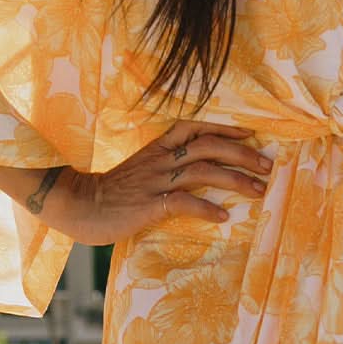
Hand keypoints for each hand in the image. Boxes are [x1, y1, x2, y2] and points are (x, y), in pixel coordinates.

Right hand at [70, 120, 271, 242]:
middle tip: (266, 166)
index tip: (250, 132)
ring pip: (203, 171)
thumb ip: (163, 166)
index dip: (225, 127)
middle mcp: (160, 159)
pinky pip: (183, 202)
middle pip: (209, 146)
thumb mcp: (139, 170)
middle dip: (242, 154)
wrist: (77, 204)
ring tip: (258, 191)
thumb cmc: (110, 192)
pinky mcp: (149, 204)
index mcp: (157, 148)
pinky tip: (223, 216)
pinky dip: (206, 208)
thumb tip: (194, 173)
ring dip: (235, 180)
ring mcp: (155, 181)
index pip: (195, 128)